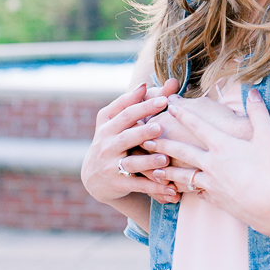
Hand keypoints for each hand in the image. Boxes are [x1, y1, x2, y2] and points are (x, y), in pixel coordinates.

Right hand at [80, 82, 179, 207]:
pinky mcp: (117, 182)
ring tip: (165, 159)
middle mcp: (106, 142)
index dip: (142, 104)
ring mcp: (110, 163)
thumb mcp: (124, 121)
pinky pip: (138, 185)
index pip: (124, 110)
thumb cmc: (117, 139)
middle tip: (160, 127)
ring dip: (148, 161)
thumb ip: (147, 102)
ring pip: (130, 162)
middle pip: (126, 135)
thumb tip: (173, 80)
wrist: (96, 176)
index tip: (164, 98)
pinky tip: (172, 189)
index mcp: (108, 122)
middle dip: (143, 131)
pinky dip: (155, 187)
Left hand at [147, 91, 269, 237]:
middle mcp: (212, 163)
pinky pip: (195, 192)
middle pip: (181, 151)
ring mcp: (211, 183)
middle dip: (162, 143)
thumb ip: (258, 112)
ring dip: (165, 171)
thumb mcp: (267, 136)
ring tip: (152, 169)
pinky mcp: (214, 198)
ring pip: (182, 175)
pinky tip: (180, 190)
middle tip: (145, 138)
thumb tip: (253, 91)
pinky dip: (186, 190)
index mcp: (222, 145)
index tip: (169, 104)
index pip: (198, 125)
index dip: (183, 113)